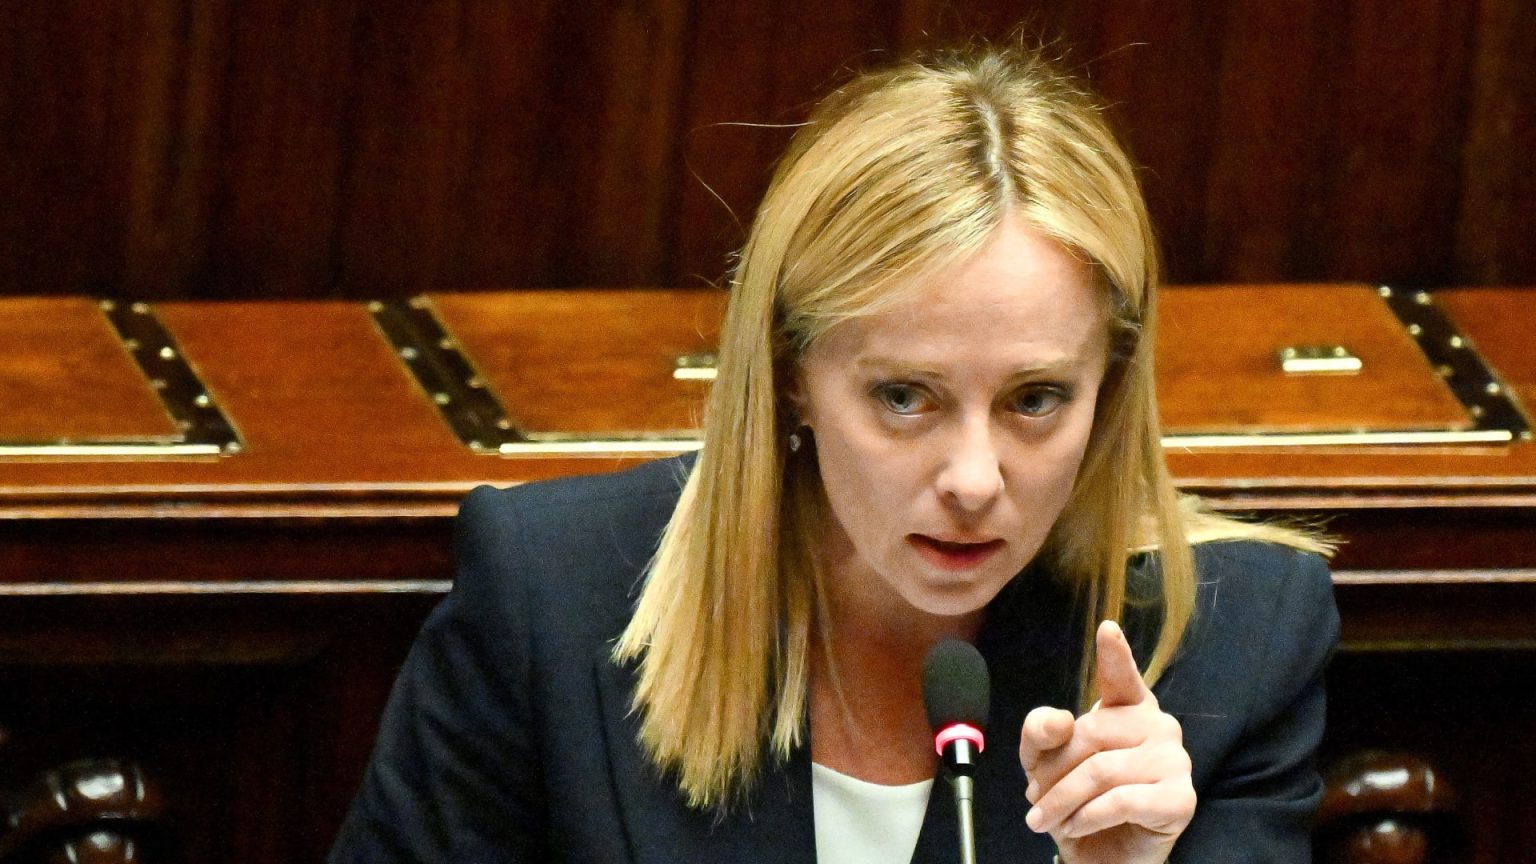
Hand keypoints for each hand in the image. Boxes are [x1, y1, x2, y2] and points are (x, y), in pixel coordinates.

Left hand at [1017, 620, 1194, 863]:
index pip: (1121, 677)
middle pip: (1089, 734)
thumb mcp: (1044, 764)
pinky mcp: (1181, 799)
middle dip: (1051, 772)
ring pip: (1101, 771)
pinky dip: (1087, 818)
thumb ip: (1041, 734)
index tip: (1106, 629)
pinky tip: (1074, 827)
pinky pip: (1121, 800)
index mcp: (1129, 708)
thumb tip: (1059, 720)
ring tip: (1045, 818)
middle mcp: (1158, 726)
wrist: (1101, 857)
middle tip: (1034, 797)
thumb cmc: (1078, 801)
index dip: (1114, 655)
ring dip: (1062, 801)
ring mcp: (1176, 761)